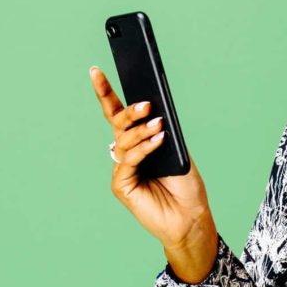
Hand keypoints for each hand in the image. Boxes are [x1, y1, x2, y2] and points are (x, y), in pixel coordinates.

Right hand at [90, 66, 218, 282]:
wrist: (191, 216)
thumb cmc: (185, 184)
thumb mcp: (176, 149)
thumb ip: (161, 131)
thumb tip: (151, 111)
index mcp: (138, 141)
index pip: (118, 113)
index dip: (105, 92)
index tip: (95, 71)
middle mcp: (126, 153)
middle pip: (116, 123)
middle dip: (127, 109)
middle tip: (146, 104)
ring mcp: (122, 169)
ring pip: (123, 140)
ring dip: (141, 130)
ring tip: (158, 125)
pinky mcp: (121, 184)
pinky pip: (128, 160)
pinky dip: (143, 149)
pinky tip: (157, 140)